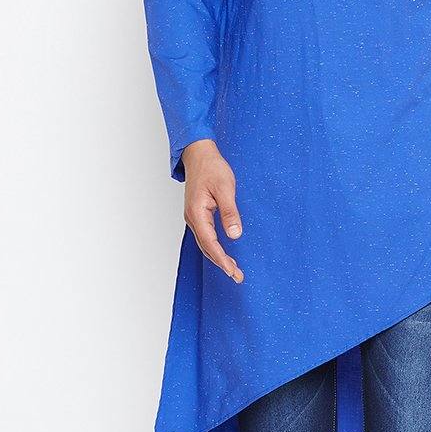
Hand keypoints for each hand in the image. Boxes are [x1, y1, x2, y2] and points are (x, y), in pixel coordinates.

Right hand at [181, 139, 243, 281]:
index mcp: (197, 213)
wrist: (199, 154)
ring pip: (205, 243)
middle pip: (206, 248)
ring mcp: (194, 217)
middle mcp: (192, 218)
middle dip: (221, 263)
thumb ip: (229, 212)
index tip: (233, 272)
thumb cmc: (212, 168)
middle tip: (237, 277)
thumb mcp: (225, 189)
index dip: (222, 259)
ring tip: (233, 270)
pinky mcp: (198, 214)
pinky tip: (224, 252)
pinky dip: (214, 247)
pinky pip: (205, 236)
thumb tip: (234, 234)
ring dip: (218, 257)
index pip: (211, 243)